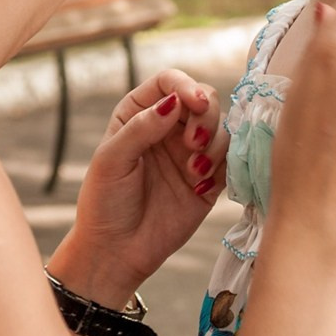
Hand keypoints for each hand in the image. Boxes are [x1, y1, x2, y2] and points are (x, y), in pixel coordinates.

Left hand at [51, 69, 224, 300]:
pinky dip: (222, 167)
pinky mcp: (209, 179)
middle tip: (194, 143)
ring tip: (194, 170)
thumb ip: (141, 128)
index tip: (194, 103)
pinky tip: (199, 187)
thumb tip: (173, 102)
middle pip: (204, 98)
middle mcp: (168, 127)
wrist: (116, 252)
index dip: (186, 85)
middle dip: (206, 115)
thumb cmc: (105, 202)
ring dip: (214, 143)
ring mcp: (190, 152)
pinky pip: (230, 160)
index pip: (169, 82)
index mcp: (140, 112)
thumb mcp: (112, 160)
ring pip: (222, 127)